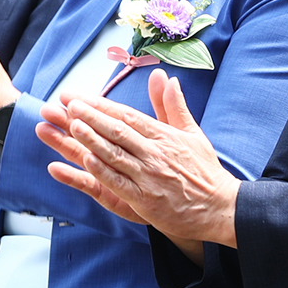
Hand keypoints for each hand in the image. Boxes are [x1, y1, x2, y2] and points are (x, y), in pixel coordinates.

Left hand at [35, 72, 240, 253]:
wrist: (220, 208)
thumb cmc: (205, 171)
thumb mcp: (193, 133)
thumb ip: (174, 106)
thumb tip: (167, 78)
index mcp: (165, 136)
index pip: (128, 116)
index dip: (102, 105)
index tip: (79, 96)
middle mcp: (155, 154)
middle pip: (118, 131)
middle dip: (90, 116)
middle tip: (67, 103)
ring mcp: (149, 177)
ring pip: (115, 154)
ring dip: (92, 139)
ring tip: (71, 124)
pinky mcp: (145, 200)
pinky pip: (119, 183)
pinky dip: (102, 171)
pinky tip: (86, 159)